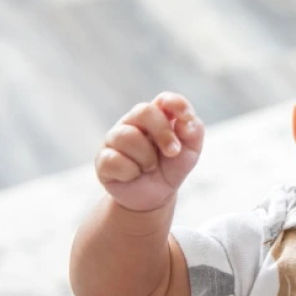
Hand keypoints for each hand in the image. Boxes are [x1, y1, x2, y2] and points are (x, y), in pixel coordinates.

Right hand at [96, 92, 203, 211]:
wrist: (154, 196)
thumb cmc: (171, 167)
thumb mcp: (190, 151)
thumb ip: (193, 131)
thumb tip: (186, 120)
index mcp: (157, 116)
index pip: (164, 99)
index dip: (175, 103)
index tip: (187, 116)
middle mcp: (133, 122)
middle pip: (143, 111)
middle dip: (163, 133)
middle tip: (173, 152)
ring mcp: (115, 139)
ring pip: (127, 136)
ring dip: (147, 158)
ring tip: (149, 167)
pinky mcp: (102, 159)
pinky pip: (115, 160)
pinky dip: (130, 172)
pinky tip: (133, 175)